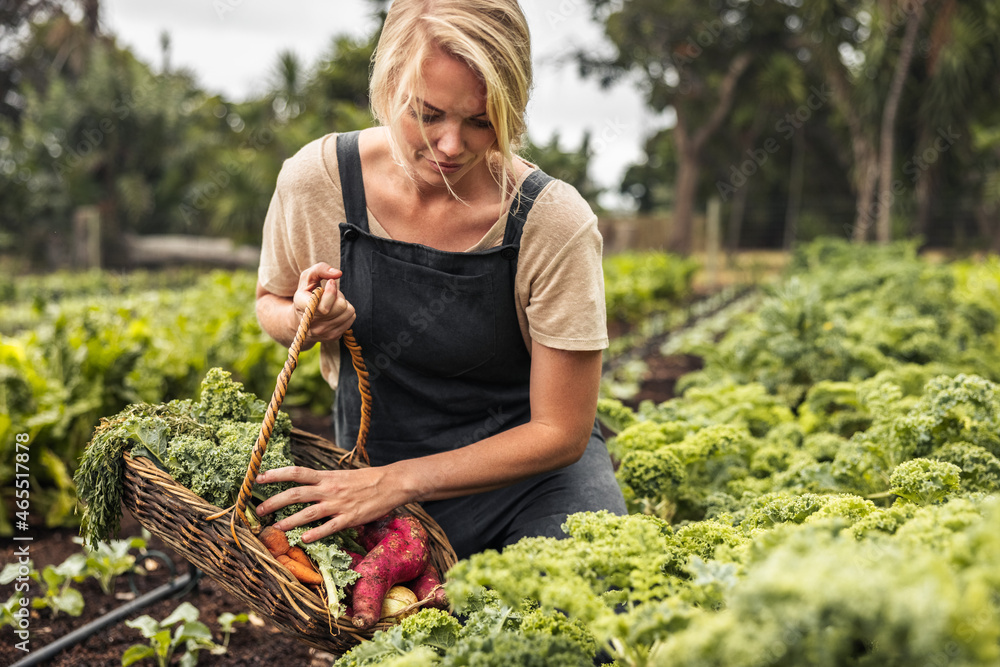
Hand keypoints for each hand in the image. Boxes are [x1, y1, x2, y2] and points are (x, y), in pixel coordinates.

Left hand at [255, 466, 407, 541]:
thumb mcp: (342, 476)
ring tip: (274, 529)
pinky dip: (316, 533)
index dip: (275, 475)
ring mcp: (339, 504)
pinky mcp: (350, 518)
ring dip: (289, 521)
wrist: (392, 483)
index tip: (258, 478)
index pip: (296, 472)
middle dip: (274, 502)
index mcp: (326, 477)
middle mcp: (329, 489)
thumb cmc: (367, 480)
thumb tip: (306, 487)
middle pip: (295, 494)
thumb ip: (324, 482)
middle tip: (259, 510)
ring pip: (308, 512)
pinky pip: (330, 527)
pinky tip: (304, 539)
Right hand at [294, 263, 354, 344]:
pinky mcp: (333, 336)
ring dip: (343, 303)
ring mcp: (323, 333)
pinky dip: (346, 311)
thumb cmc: (306, 295)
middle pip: (340, 306)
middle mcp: (312, 324)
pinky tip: (335, 311)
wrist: (300, 321)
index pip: (324, 307)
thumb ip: (320, 269)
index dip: (331, 292)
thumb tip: (338, 273)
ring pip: (348, 311)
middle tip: (330, 294)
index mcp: (302, 307)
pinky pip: (351, 317)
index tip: (330, 283)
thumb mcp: (307, 278)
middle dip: (338, 295)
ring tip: (332, 302)